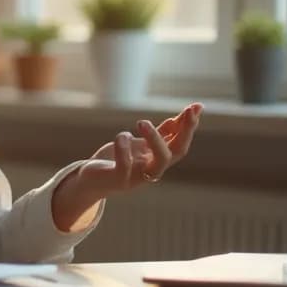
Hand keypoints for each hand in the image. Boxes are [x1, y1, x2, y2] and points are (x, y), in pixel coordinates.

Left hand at [50, 103, 202, 230]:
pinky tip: (123, 136)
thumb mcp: (139, 144)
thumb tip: (180, 118)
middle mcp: (151, 169)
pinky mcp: (118, 180)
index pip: (181, 144)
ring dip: (156, 140)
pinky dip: (125, 150)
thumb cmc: (115, 160)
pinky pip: (126, 167)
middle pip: (177, 153)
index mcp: (157, 159)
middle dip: (185, 132)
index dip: (190, 126)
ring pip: (159, 163)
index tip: (197, 106)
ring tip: (142, 122)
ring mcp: (136, 177)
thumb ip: (159, 135)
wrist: (89, 180)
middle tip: (188, 111)